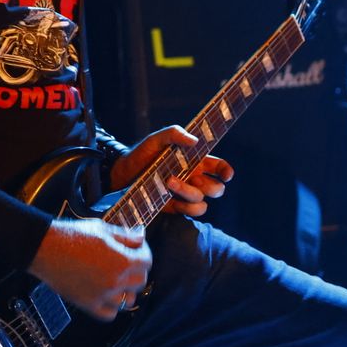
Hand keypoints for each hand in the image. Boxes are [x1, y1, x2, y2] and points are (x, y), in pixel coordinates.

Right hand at [29, 218, 151, 322]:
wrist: (45, 248)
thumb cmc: (72, 235)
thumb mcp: (102, 229)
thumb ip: (125, 236)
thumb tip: (141, 237)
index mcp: (121, 261)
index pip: (147, 262)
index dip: (144, 252)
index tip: (137, 248)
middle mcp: (115, 281)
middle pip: (140, 281)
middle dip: (136, 269)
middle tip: (126, 261)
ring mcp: (102, 295)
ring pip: (128, 300)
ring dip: (126, 289)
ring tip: (116, 278)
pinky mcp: (88, 305)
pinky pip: (110, 314)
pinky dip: (112, 306)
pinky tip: (106, 294)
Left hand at [108, 125, 232, 217]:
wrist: (121, 174)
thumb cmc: (141, 154)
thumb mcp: (156, 139)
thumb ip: (174, 133)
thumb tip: (195, 140)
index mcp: (194, 161)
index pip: (218, 167)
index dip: (226, 171)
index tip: (226, 174)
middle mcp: (193, 178)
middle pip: (216, 189)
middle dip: (209, 186)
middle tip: (189, 176)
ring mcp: (184, 194)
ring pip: (203, 202)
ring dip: (190, 193)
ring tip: (169, 182)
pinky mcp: (175, 206)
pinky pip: (191, 212)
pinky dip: (186, 207)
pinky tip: (172, 199)